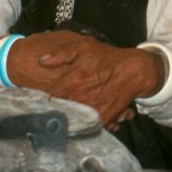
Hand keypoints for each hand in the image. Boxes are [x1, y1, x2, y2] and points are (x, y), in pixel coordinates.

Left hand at [7, 30, 164, 126]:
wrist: (133, 71)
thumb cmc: (107, 57)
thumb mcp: (83, 47)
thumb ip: (60, 54)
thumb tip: (41, 61)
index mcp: (72, 82)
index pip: (48, 95)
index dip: (42, 95)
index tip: (37, 95)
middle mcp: (81, 99)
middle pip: (58, 110)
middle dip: (54, 107)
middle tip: (51, 104)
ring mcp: (92, 111)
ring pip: (72, 119)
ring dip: (68, 116)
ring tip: (67, 110)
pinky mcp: (102, 119)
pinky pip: (87, 124)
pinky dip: (84, 121)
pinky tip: (82, 113)